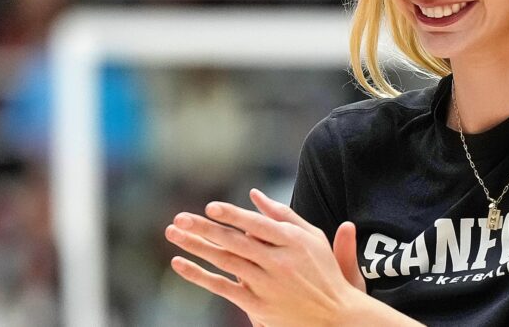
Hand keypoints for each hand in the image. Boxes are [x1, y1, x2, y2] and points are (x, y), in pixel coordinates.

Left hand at [165, 189, 417, 326]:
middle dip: (204, 228)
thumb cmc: (323, 271)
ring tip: (174, 234)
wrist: (335, 315)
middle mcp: (279, 261)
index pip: (257, 225)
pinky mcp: (257, 305)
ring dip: (196, 247)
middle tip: (180, 218)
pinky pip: (222, 287)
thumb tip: (255, 194)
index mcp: (293, 241)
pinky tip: (180, 264)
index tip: (210, 208)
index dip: (232, 216)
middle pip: (235, 242)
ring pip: (225, 261)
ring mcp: (267, 284)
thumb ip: (284, 215)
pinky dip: (199, 276)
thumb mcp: (312, 238)